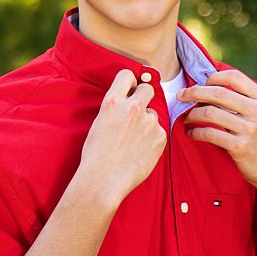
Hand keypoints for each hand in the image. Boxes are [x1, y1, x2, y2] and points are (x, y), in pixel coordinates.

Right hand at [76, 68, 165, 205]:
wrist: (104, 180)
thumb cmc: (96, 155)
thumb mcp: (100, 122)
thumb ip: (116, 108)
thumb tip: (127, 102)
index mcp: (113, 102)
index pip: (126, 75)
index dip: (129, 82)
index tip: (130, 89)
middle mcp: (133, 108)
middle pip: (148, 89)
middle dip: (144, 96)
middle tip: (138, 110)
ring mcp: (149, 122)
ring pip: (153, 114)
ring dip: (147, 123)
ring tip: (133, 142)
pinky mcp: (160, 136)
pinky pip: (159, 132)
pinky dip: (152, 139)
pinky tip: (140, 151)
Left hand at [178, 69, 256, 192]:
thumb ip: (245, 100)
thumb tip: (210, 87)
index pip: (234, 77)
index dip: (212, 77)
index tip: (200, 84)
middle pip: (218, 93)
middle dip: (194, 92)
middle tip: (181, 96)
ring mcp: (250, 130)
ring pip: (210, 112)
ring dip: (192, 114)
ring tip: (186, 118)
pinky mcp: (240, 147)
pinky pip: (209, 134)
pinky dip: (195, 132)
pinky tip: (191, 134)